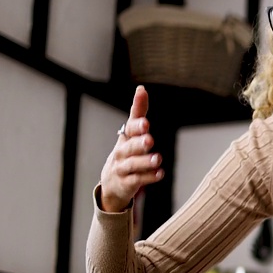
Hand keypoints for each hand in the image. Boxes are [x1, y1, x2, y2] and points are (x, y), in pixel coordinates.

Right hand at [99, 85, 162, 212]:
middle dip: (139, 143)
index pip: (129, 129)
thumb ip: (138, 113)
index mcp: (124, 139)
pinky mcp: (126, 184)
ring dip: (145, 162)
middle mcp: (121, 153)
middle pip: (129, 147)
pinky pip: (137, 181)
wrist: (112, 184)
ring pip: (132, 165)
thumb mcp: (131, 134)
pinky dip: (148, 177)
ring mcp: (122, 169)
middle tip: (149, 140)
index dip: (136, 126)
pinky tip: (160, 174)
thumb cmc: (126, 154)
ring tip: (157, 159)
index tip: (146, 122)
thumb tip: (141, 89)